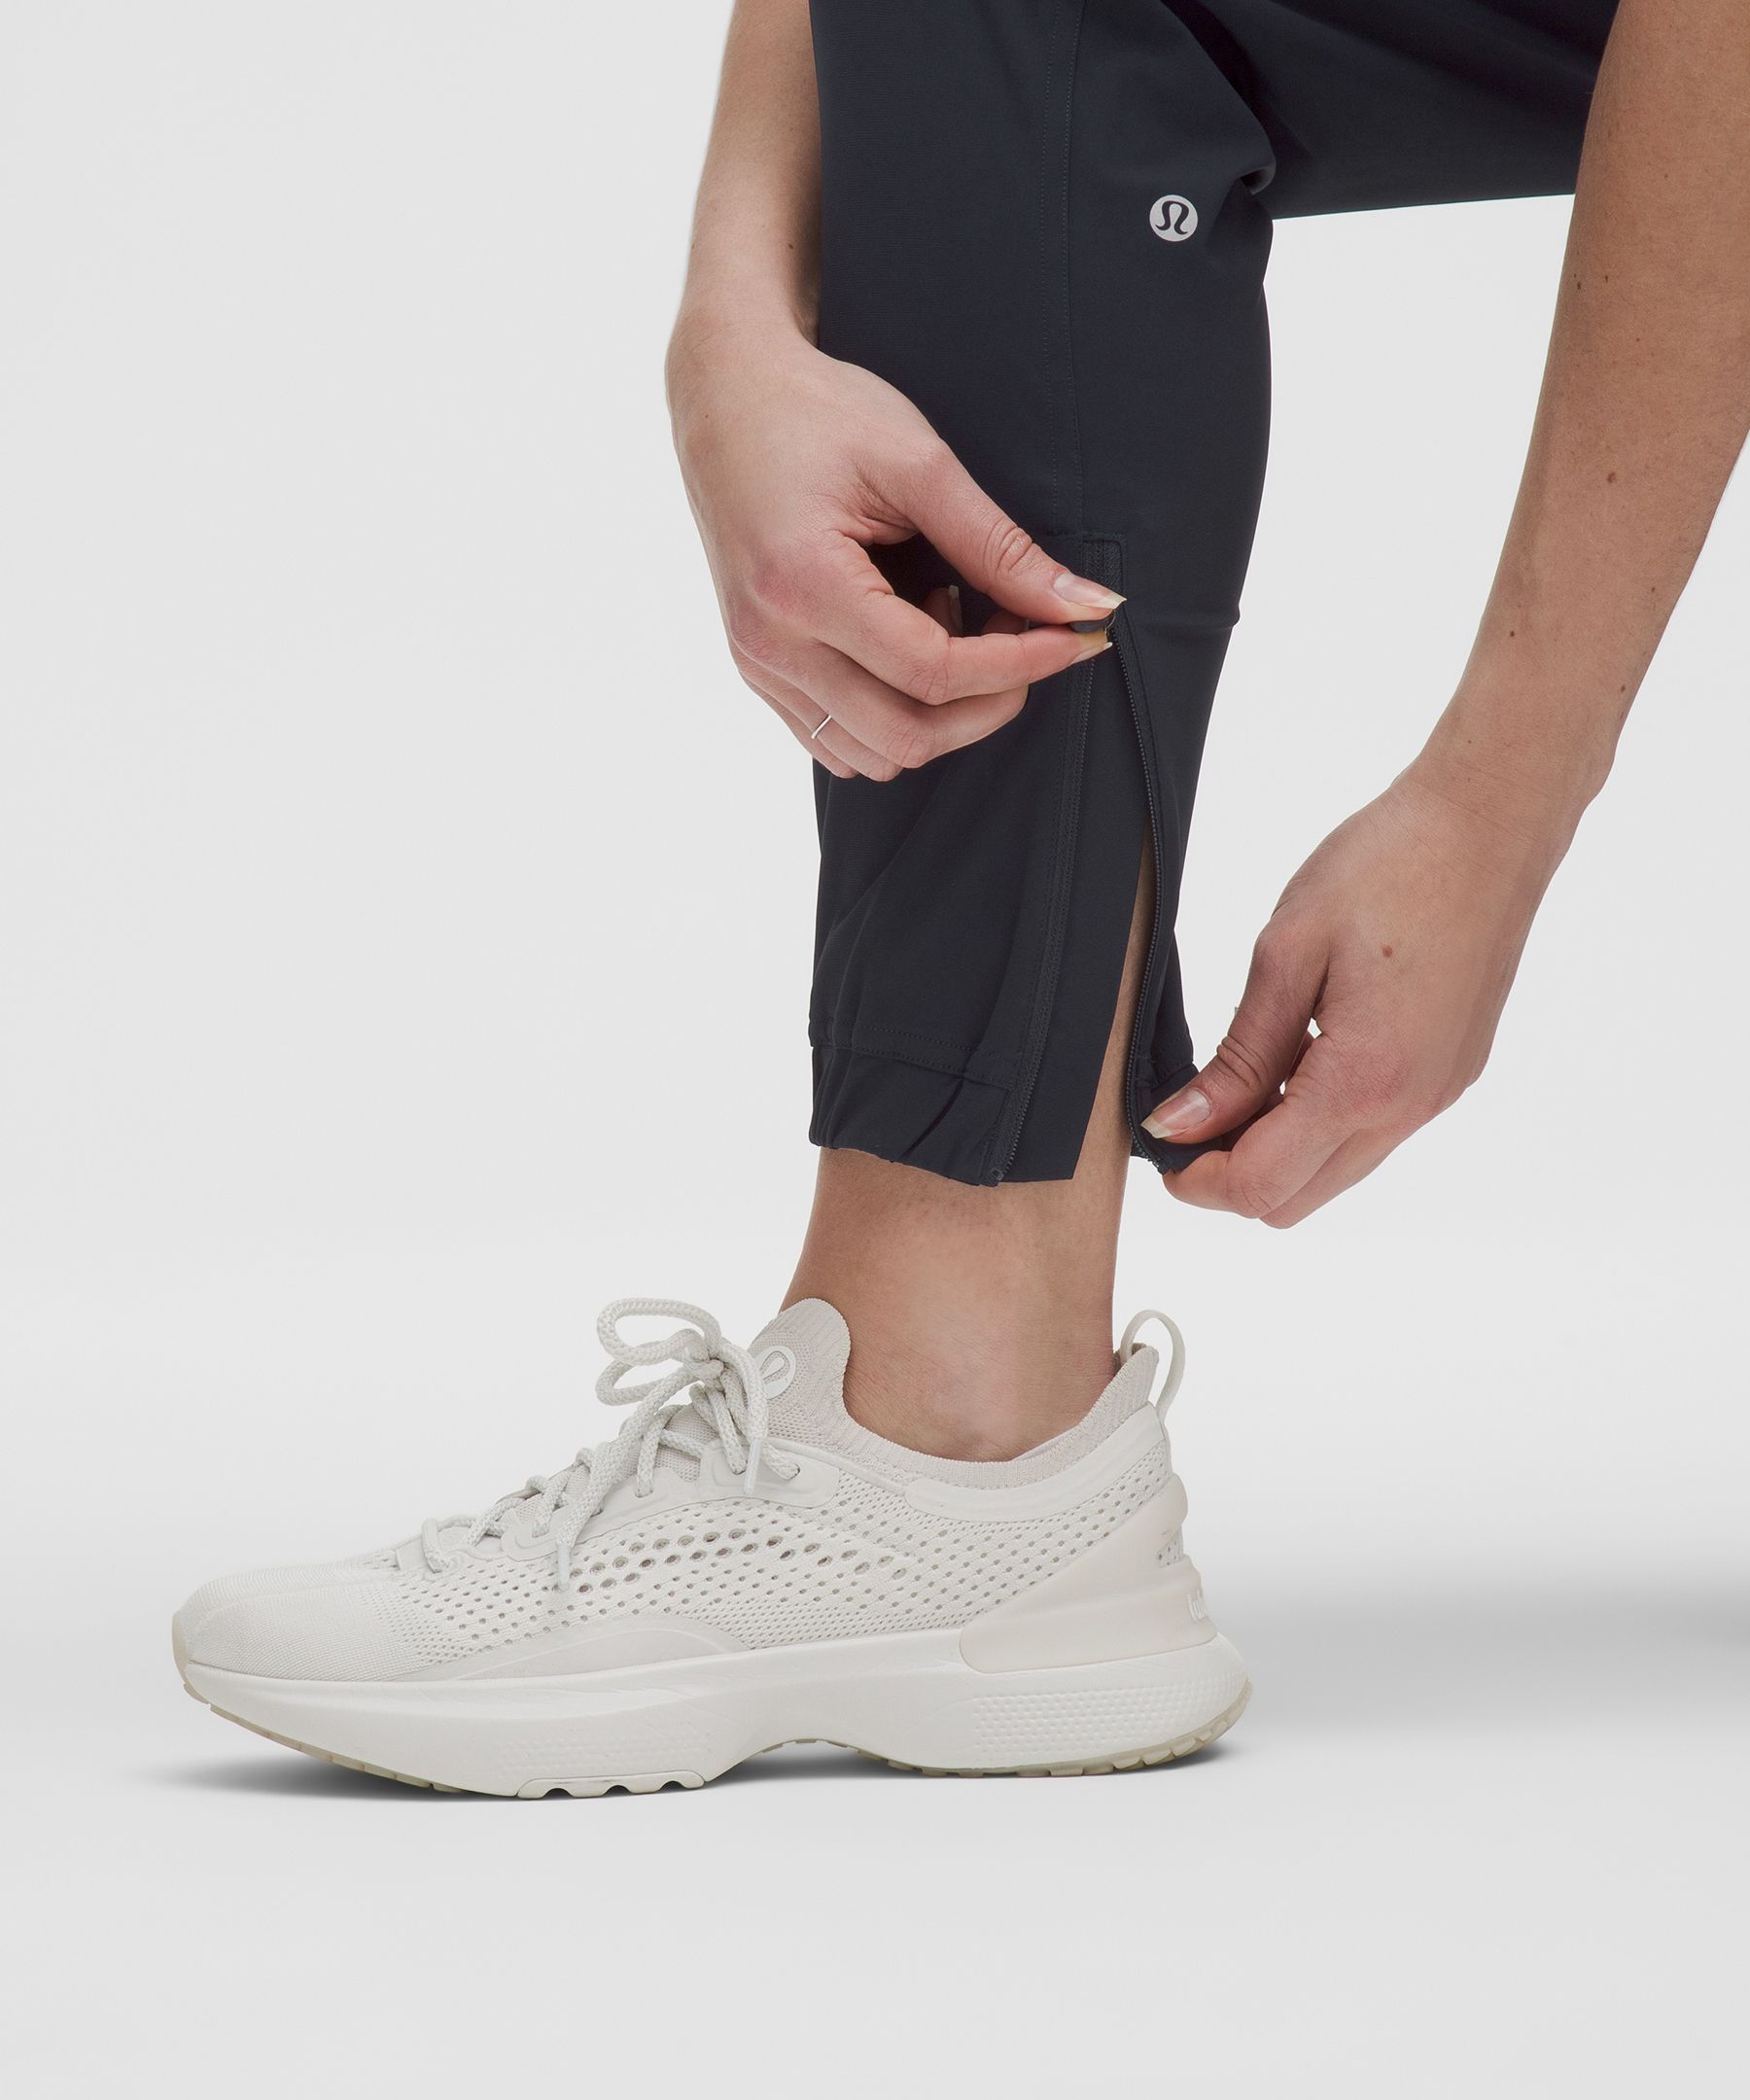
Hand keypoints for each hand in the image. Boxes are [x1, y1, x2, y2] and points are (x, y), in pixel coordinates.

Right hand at [667, 318, 1117, 779]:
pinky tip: (909, 642)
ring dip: (939, 715)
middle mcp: (770, 643)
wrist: (726, 397)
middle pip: (906, 735)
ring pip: (874, 754)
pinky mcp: (757, 670)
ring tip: (953, 627)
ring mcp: (757, 665)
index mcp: (803, 585)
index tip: (1072, 637)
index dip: (1017, 665)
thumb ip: (1000, 545)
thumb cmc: (818, 413)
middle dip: (988, 705)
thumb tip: (1081, 604)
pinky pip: (837, 739)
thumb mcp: (918, 463)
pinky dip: (893, 716)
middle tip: (1026, 641)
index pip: (930, 672)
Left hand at [1144, 762, 1569, 1226]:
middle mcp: (1407, 1108)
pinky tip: (1298, 1060)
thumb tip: (1182, 1122)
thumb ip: (1237, 1056)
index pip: (1258, 1186)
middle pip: (1293, 1202)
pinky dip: (1321, 1122)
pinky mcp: (1450, 1077)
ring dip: (1277, 1150)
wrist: (1492, 823)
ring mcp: (1436, 1098)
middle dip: (1230, 1173)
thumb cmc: (1393, 865)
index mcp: (1362, 1081)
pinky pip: (1372, 1135)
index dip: (1193, 1177)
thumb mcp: (1287, 953)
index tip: (1158, 1137)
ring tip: (1241, 1077)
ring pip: (1334, 1174)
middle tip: (1189, 1111)